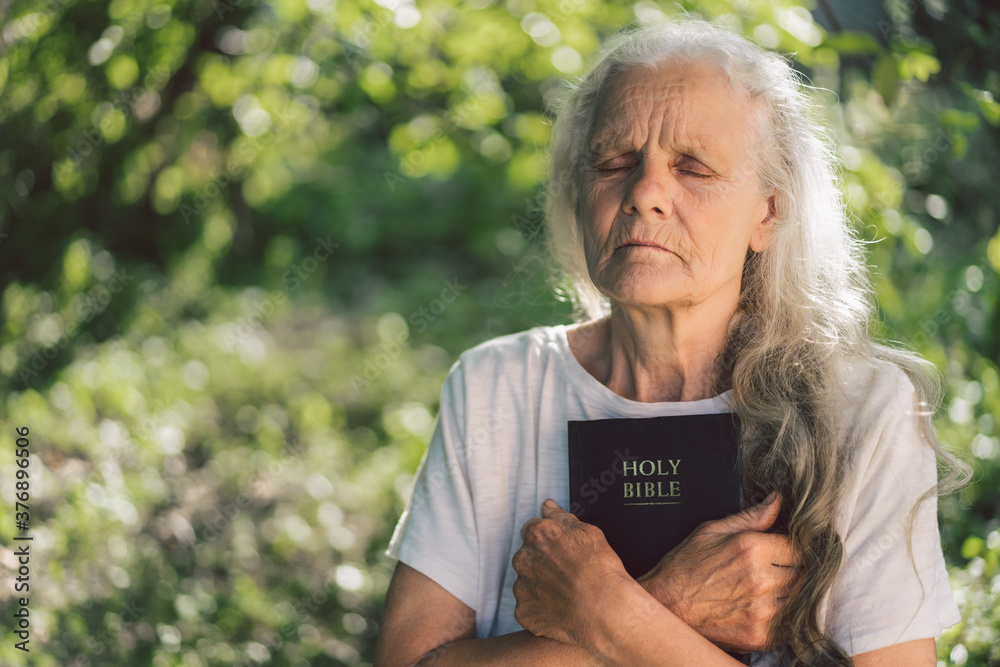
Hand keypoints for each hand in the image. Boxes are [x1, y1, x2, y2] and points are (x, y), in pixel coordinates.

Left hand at [511, 499, 635, 650]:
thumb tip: (547, 505)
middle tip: (567, 573)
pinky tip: (561, 609)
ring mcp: (521, 587)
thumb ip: (561, 517)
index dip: (549, 540)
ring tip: (566, 593)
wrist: (605, 611)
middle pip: (528, 555)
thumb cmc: (600, 569)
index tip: (562, 550)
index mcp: (537, 534)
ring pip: (526, 581)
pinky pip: (529, 606)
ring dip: (540, 584)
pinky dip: (541, 608)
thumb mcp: (587, 532)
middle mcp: (523, 558)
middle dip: (542, 562)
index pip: (532, 529)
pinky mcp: (524, 611)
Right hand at [635, 492, 802, 652]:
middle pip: (803, 574)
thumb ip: (751, 517)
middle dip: (791, 570)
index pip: (799, 547)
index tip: (782, 551)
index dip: (791, 548)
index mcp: (752, 548)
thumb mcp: (712, 531)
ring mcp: (763, 610)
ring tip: (764, 590)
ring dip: (788, 594)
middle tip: (772, 570)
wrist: (665, 606)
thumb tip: (776, 501)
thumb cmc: (685, 567)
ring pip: (798, 599)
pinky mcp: (761, 635)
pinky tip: (759, 608)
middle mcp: (762, 579)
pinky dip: (779, 616)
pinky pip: (787, 623)